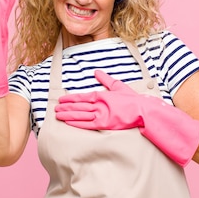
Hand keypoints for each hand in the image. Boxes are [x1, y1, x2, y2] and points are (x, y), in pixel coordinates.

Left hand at [55, 70, 198, 166]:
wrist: (144, 111)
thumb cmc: (133, 100)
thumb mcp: (119, 86)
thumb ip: (106, 80)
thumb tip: (96, 72)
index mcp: (102, 95)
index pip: (82, 97)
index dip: (70, 99)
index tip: (61, 100)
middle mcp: (99, 104)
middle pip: (78, 106)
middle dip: (66, 107)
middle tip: (55, 109)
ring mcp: (101, 115)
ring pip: (80, 115)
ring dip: (68, 115)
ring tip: (58, 116)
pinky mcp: (104, 125)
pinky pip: (87, 125)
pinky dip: (76, 123)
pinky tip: (68, 123)